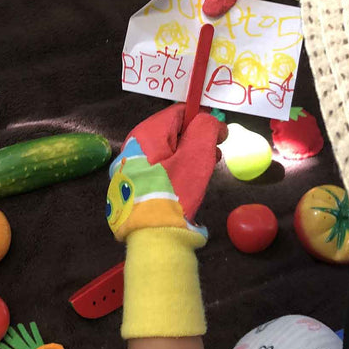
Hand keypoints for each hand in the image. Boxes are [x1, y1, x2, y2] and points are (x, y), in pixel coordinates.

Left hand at [106, 103, 226, 339]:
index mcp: (145, 134)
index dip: (202, 119)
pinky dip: (174, 171)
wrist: (151, 235)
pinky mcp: (131, 187)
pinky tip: (185, 185)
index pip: (178, 113)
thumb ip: (205, 130)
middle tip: (214, 155)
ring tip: (204, 172)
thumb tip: (212, 121)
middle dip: (196, 141)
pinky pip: (157, 169)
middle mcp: (132, 146)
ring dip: (187, 157)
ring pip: (165, 152)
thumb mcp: (196, 157)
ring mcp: (129, 168)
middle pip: (171, 133)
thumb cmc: (174, 191)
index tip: (219, 135)